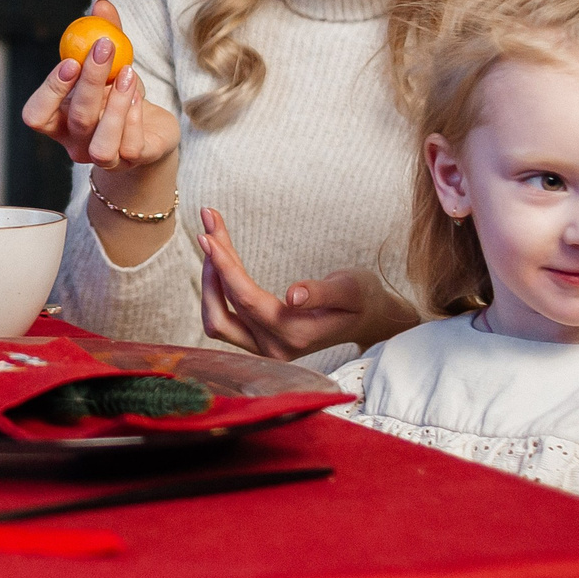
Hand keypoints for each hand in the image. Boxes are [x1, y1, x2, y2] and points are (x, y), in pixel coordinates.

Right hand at [20, 0, 180, 174]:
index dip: (50, 91)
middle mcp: (76, 144)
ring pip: (102, 143)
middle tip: (105, 46)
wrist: (150, 131)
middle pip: (77, 118)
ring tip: (127, 72)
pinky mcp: (134, 161)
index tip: (71, 60)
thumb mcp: (110, 64)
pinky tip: (139, 96)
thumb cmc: (118, 94)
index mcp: (58, 121)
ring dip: (116, 104)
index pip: (37, 115)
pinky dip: (134, 117)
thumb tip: (102, 4)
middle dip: (91, 79)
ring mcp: (104, 158)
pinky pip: (131, 146)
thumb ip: (104, 34)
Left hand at [197, 208, 416, 359]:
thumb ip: (324, 294)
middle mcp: (273, 348)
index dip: (224, 267)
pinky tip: (217, 259)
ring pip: (217, 317)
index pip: (247, 300)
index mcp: (295, 334)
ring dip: (210, 279)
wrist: (370, 321)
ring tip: (212, 238)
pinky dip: (217, 288)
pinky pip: (225, 316)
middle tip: (208, 228)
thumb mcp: (351, 290)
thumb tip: (294, 296)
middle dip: (212, 268)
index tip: (208, 236)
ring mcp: (263, 349)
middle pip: (222, 310)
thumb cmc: (363, 299)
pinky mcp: (258, 341)